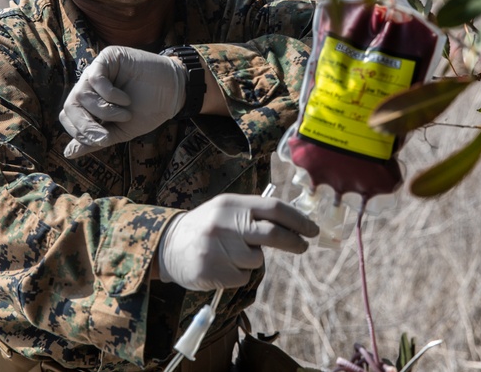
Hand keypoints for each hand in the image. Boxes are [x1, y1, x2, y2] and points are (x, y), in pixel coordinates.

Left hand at [60, 46, 184, 155]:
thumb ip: (95, 140)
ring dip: (104, 111)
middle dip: (85, 125)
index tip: (102, 139)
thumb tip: (68, 154)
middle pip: (70, 105)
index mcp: (89, 101)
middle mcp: (89, 85)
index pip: (68, 115)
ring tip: (126, 114)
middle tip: (105, 135)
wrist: (172, 94)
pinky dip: (109, 95)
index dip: (78, 131)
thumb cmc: (147, 110)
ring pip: (81, 94)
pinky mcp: (107, 57)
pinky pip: (95, 78)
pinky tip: (126, 99)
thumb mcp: (120, 130)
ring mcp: (97, 70)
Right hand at [157, 194, 319, 290]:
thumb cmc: (207, 227)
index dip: (297, 220)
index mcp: (231, 204)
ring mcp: (217, 248)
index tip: (312, 230)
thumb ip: (255, 214)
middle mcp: (224, 223)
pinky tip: (222, 265)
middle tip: (302, 246)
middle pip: (272, 234)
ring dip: (252, 260)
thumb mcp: (227, 210)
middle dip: (294, 242)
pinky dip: (238, 274)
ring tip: (232, 253)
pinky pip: (242, 277)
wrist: (168, 245)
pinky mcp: (212, 271)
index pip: (273, 209)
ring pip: (257, 259)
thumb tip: (294, 224)